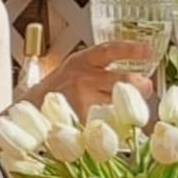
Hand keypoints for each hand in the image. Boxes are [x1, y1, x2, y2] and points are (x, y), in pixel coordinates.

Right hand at [37, 41, 154, 122]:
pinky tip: (116, 128)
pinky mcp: (81, 122)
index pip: (109, 51)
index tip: (148, 51)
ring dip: (131, 109)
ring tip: (129, 110)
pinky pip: (108, 125)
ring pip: (120, 104)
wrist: (29, 108)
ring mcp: (82, 101)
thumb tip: (138, 81)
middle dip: (142, 86)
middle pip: (124, 81)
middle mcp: (82, 78)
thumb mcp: (76, 70)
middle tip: (145, 89)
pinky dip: (117, 128)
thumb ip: (102, 71)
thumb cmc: (59, 90)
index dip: (131, 49)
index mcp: (82, 61)